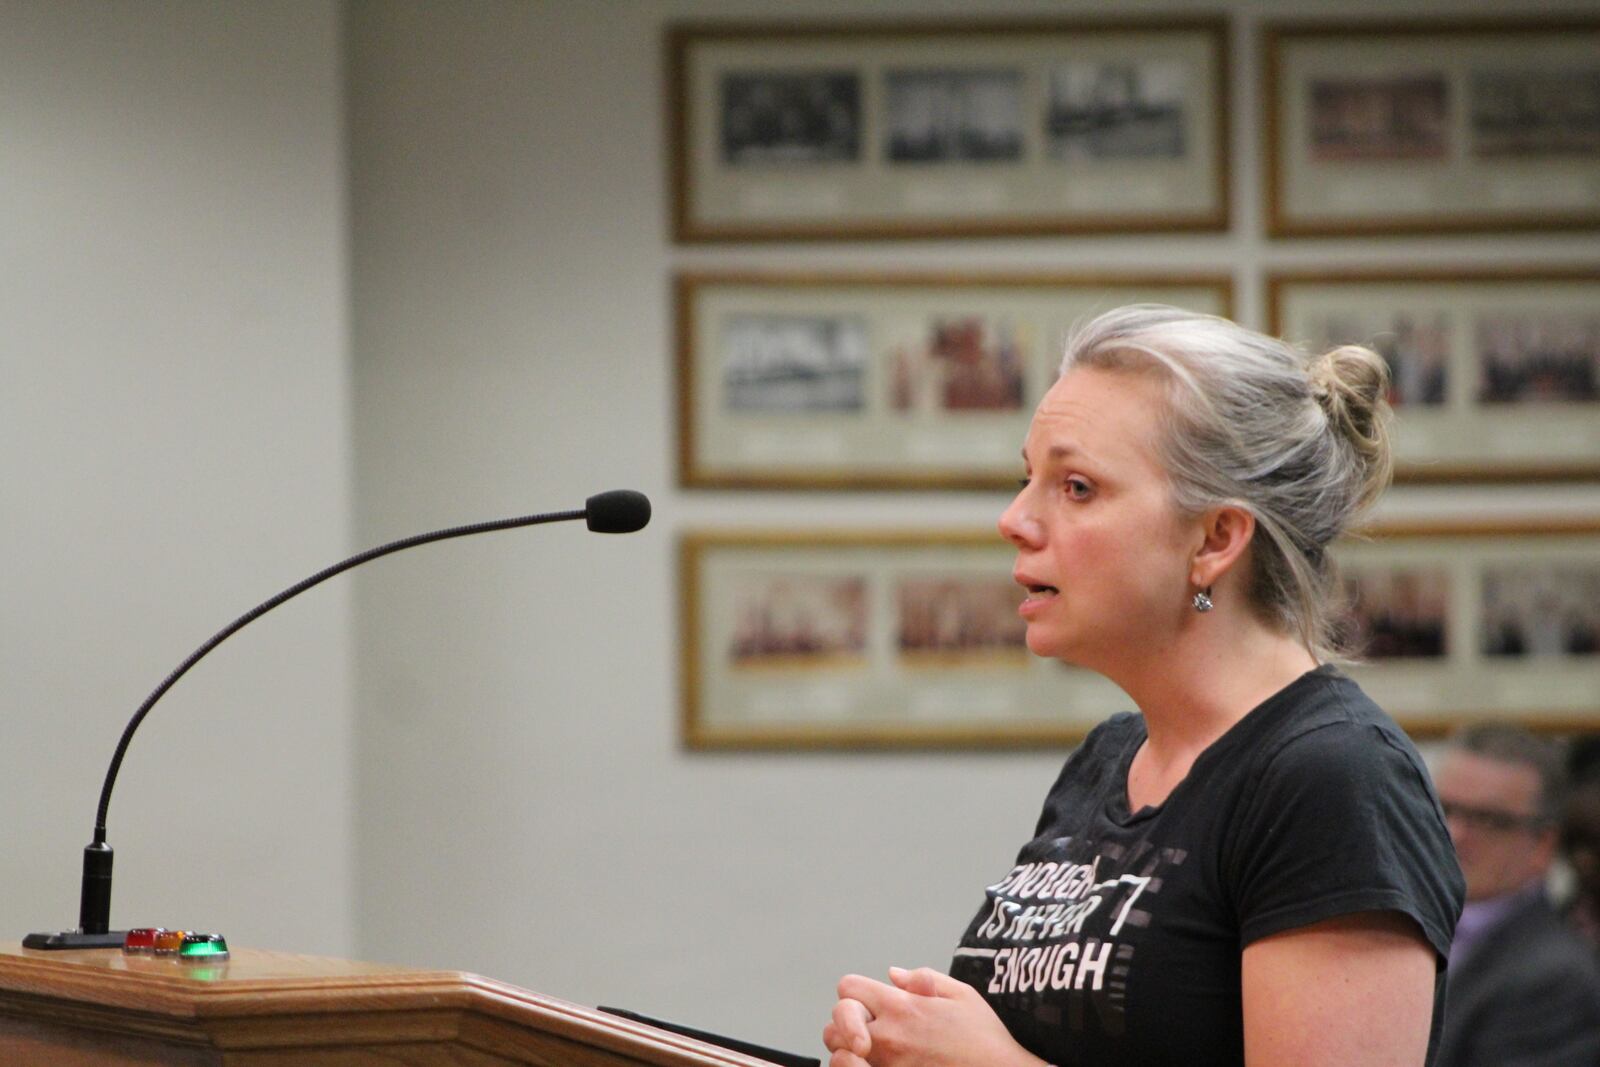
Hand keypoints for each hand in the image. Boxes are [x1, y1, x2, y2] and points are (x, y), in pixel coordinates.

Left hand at [822, 966, 1043, 1066]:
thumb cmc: (986, 1039)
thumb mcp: (962, 995)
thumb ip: (924, 979)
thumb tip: (892, 974)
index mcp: (902, 1006)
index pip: (848, 988)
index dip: (856, 992)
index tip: (870, 1002)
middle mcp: (888, 1035)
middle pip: (835, 1022)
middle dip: (847, 1023)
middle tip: (866, 1031)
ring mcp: (887, 1065)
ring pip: (839, 1056)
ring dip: (849, 1051)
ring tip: (871, 1052)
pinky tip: (876, 1066)